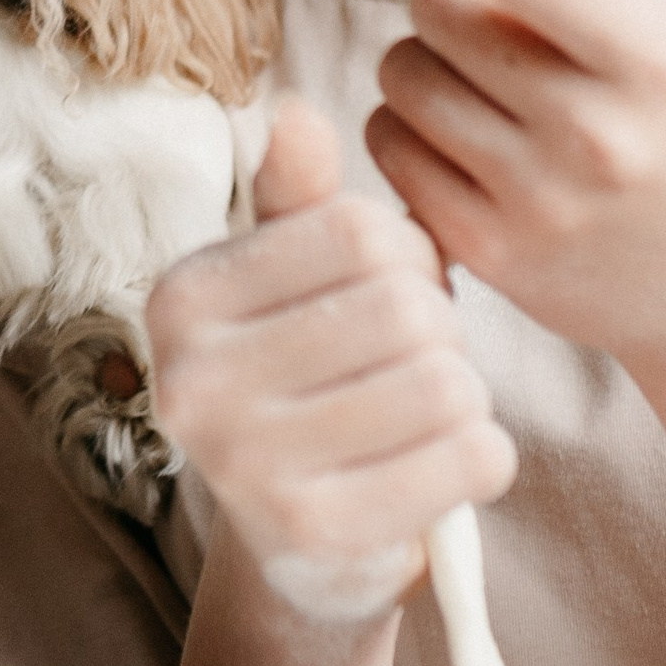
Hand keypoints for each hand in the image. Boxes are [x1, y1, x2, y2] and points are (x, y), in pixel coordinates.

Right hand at [148, 99, 513, 611]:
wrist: (302, 553)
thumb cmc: (312, 383)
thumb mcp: (291, 283)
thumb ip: (298, 200)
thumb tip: (293, 113)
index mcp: (182, 299)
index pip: (361, 231)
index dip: (411, 255)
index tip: (392, 292)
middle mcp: (192, 381)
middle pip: (407, 308)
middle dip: (441, 331)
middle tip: (414, 365)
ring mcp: (246, 466)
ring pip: (446, 384)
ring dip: (465, 397)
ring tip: (423, 415)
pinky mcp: (317, 535)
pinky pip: (470, 457)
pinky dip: (483, 458)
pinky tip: (440, 468)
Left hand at [369, 0, 665, 376]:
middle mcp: (596, 137)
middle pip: (437, 1)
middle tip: (506, 7)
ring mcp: (535, 205)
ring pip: (401, 69)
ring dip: (430, 51)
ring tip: (498, 70)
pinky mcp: (485, 255)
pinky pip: (387, 143)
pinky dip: (413, 120)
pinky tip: (475, 127)